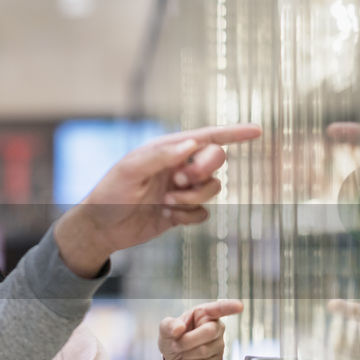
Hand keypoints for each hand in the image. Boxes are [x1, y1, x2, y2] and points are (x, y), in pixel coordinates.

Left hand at [54, 124, 261, 275]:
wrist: (101, 228)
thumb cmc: (110, 194)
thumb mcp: (130, 170)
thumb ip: (160, 156)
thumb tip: (191, 144)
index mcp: (167, 149)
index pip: (206, 136)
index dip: (233, 133)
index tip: (257, 131)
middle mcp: (178, 166)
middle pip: (215, 161)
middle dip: (202, 172)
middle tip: (177, 182)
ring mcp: (181, 190)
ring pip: (213, 189)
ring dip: (193, 198)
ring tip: (166, 202)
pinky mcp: (181, 212)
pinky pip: (203, 213)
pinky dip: (188, 217)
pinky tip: (166, 217)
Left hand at [158, 299, 242, 359]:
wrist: (174, 358)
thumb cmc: (173, 337)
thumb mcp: (165, 328)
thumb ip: (169, 325)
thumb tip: (178, 328)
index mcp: (204, 314)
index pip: (219, 308)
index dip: (229, 307)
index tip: (239, 306)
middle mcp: (216, 327)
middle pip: (209, 331)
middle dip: (187, 340)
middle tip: (176, 343)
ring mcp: (219, 345)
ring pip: (204, 350)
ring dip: (186, 353)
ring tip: (182, 351)